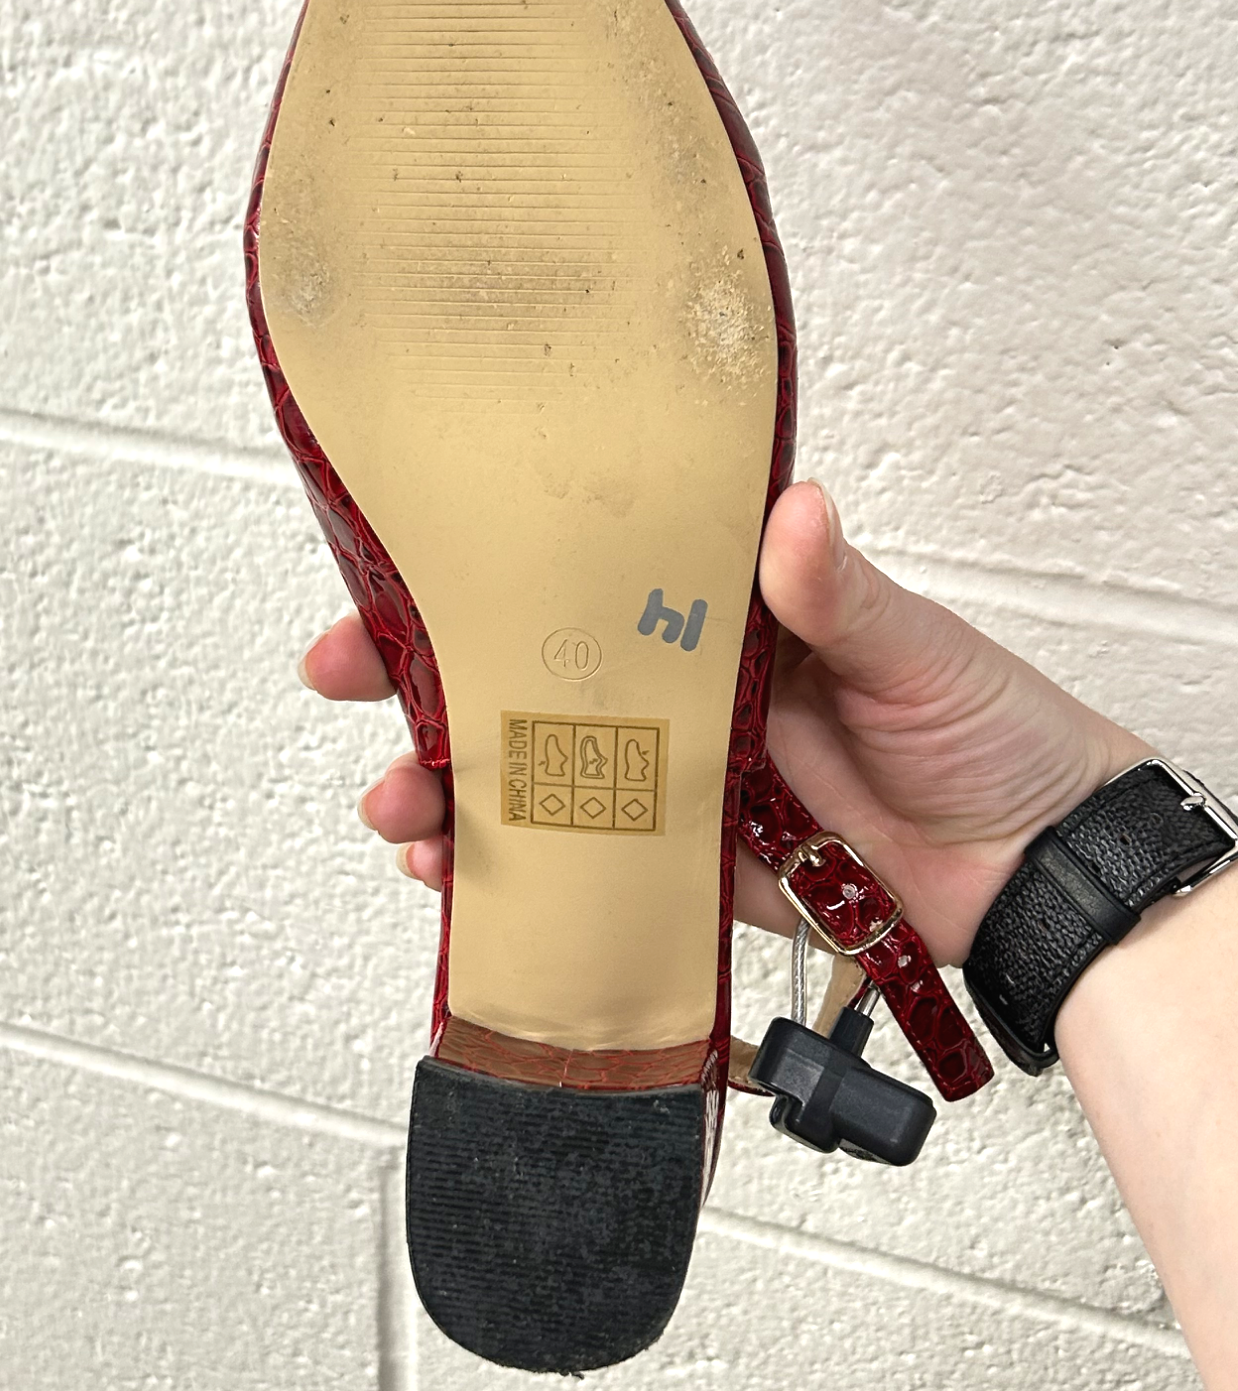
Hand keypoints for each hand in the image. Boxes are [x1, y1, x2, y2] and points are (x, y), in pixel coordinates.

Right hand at [300, 480, 1149, 964]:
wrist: (1041, 873)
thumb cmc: (994, 730)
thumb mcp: (913, 646)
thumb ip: (838, 594)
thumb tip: (790, 513)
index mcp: (726, 612)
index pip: (586, 575)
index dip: (490, 567)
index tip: (401, 559)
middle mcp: (686, 689)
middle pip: (531, 675)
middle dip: (426, 675)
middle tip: (349, 675)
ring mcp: (679, 782)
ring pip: (538, 774)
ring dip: (452, 784)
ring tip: (400, 801)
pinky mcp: (691, 870)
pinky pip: (587, 872)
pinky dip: (518, 876)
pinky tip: (462, 874)